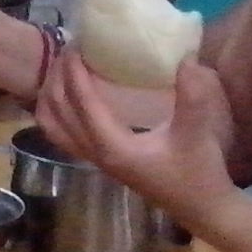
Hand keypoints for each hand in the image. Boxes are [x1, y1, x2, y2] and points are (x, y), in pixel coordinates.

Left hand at [34, 47, 239, 223]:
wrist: (201, 208)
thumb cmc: (199, 172)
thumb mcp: (198, 133)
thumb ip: (193, 96)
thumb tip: (185, 58)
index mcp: (112, 147)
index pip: (81, 103)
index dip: (74, 71)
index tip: (76, 44)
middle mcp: (95, 154)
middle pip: (57, 112)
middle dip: (57, 77)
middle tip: (67, 47)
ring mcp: (93, 160)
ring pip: (52, 126)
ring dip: (51, 95)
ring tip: (62, 67)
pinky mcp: (99, 161)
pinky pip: (62, 134)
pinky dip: (55, 111)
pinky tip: (69, 94)